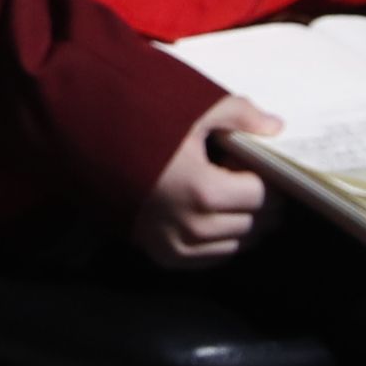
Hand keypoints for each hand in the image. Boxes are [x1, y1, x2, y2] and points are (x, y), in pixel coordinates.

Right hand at [133, 92, 280, 266]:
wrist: (87, 140)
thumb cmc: (141, 120)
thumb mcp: (193, 108)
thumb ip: (240, 115)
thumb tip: (278, 128)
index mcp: (203, 191)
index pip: (262, 197)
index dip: (267, 179)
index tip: (254, 163)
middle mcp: (192, 226)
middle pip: (252, 223)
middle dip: (258, 202)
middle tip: (243, 176)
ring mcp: (175, 244)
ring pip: (235, 245)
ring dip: (242, 222)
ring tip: (227, 194)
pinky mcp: (162, 254)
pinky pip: (210, 256)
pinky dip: (220, 239)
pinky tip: (210, 213)